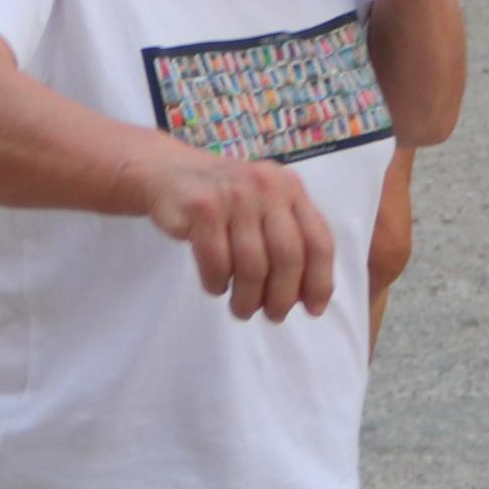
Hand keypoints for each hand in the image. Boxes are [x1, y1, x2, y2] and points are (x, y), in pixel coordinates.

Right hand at [131, 142, 335, 321]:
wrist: (169, 172)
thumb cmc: (224, 200)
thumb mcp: (265, 205)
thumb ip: (289, 238)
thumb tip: (305, 296)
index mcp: (290, 187)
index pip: (319, 241)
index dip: (320, 281)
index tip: (313, 310)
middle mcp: (267, 187)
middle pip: (288, 256)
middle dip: (282, 296)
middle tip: (273, 316)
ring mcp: (234, 195)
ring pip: (252, 264)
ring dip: (248, 297)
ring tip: (242, 309)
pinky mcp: (201, 207)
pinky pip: (216, 262)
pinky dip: (217, 283)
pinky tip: (216, 286)